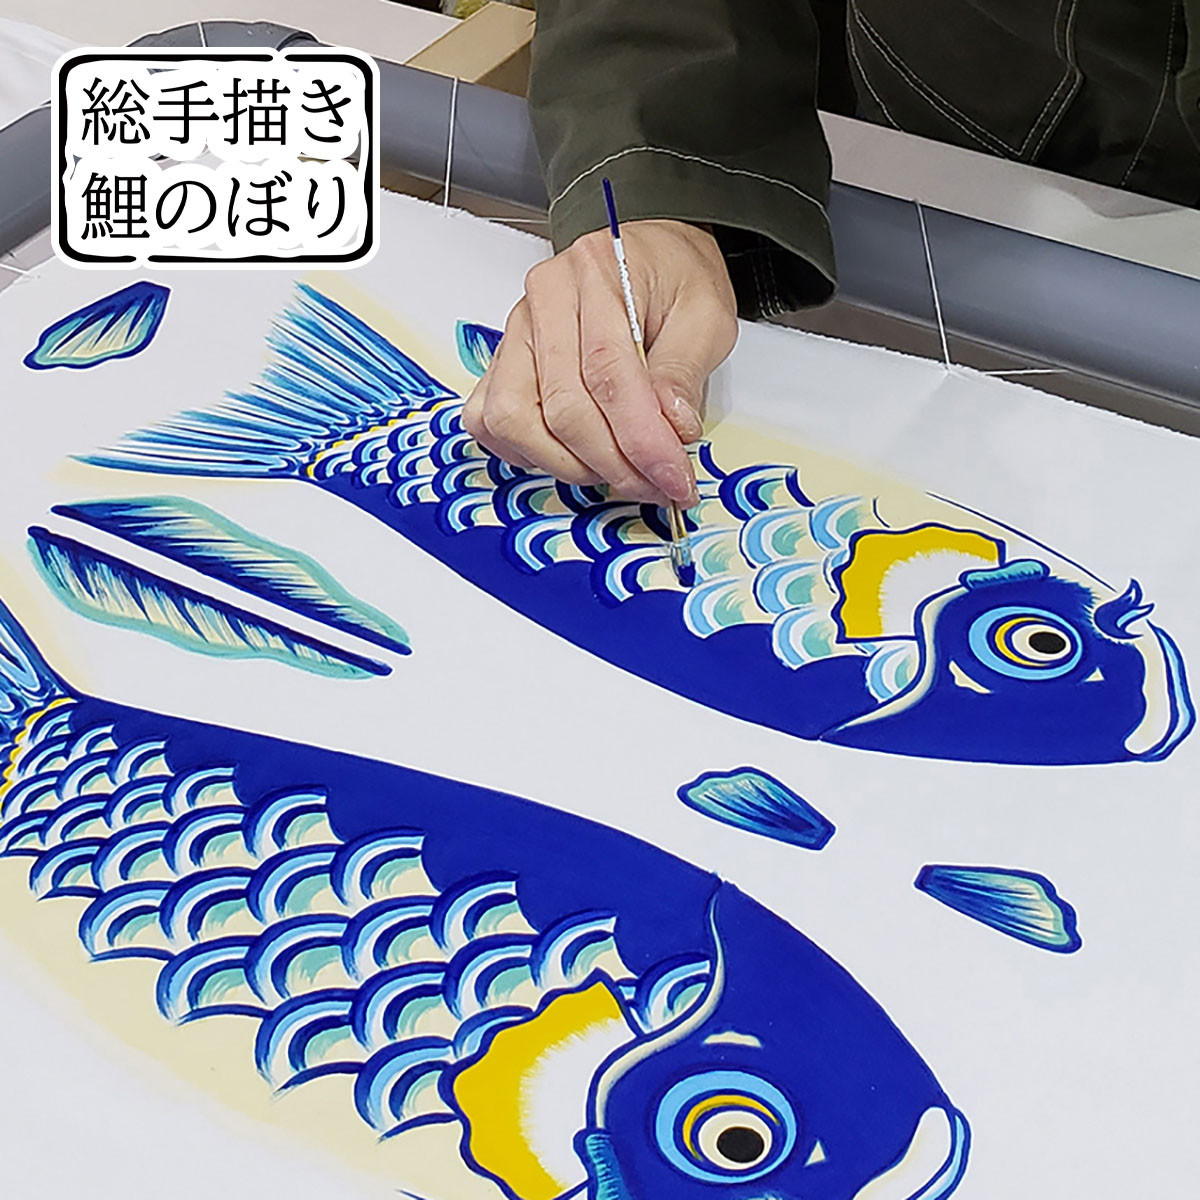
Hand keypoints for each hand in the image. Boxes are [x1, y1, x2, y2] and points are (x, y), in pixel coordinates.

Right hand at [462, 219, 737, 506]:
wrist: (650, 256)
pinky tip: (570, 455)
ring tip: (617, 471)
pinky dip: (526, 451)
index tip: (673, 478)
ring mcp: (516, 331)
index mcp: (598, 273)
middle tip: (656, 485)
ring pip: (516, 420)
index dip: (641, 439)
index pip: (608, 373)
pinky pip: (489, 420)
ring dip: (569, 464)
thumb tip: (671, 430)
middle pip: (562, 406)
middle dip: (613, 463)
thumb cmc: (674, 279)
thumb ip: (684, 372)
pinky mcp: (503, 360)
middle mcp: (545, 299)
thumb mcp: (707, 314)